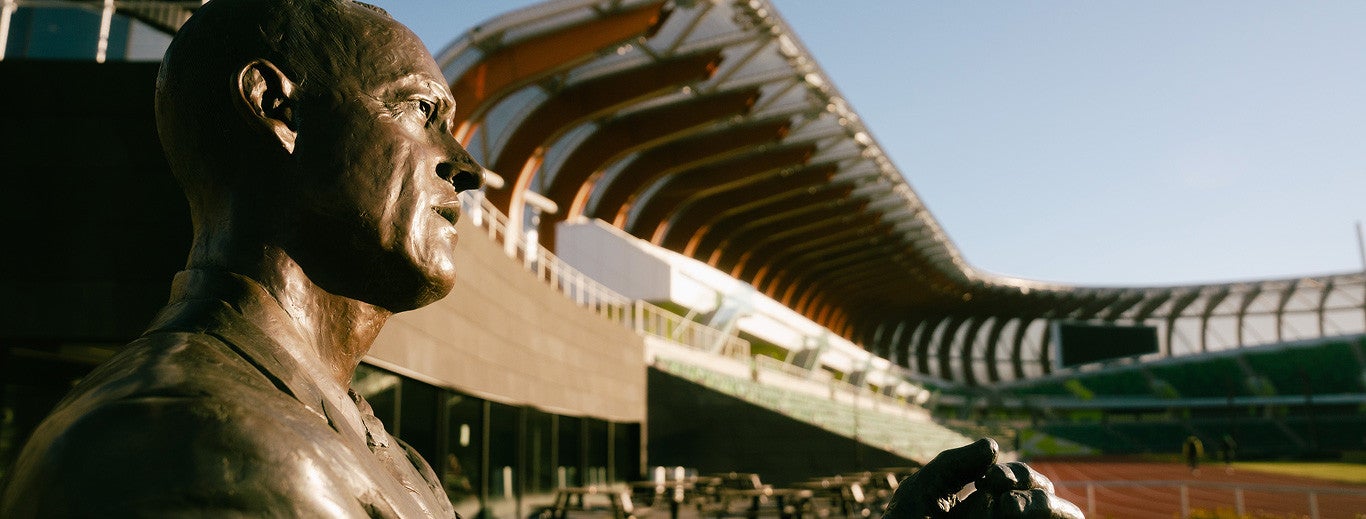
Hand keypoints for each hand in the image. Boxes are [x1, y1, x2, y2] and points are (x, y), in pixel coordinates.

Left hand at [881, 438, 1083, 518]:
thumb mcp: (924, 491)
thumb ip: (955, 464)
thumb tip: (993, 445)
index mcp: (991, 506)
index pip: (1023, 483)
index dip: (1016, 473)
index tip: (989, 478)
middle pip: (1049, 499)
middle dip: (1031, 485)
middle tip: (997, 493)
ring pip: (1065, 518)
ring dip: (1041, 507)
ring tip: (1005, 507)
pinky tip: (1003, 517)